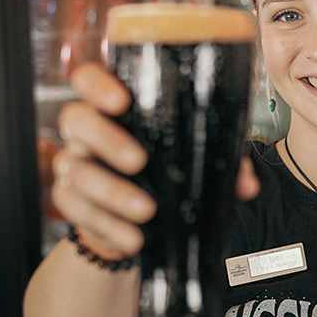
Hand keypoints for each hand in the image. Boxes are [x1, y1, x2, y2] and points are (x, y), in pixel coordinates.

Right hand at [53, 63, 260, 257]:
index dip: (98, 84)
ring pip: (75, 170)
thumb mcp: (193, 160)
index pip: (90, 79)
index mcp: (114, 109)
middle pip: (75, 119)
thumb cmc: (164, 173)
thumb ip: (220, 162)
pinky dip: (106, 226)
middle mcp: (87, 132)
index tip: (122, 100)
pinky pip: (76, 210)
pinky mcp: (70, 201)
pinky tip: (132, 237)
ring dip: (112, 192)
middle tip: (139, 161)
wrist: (136, 220)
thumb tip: (246, 182)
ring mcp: (74, 165)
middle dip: (106, 139)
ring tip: (146, 210)